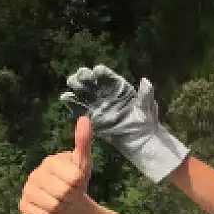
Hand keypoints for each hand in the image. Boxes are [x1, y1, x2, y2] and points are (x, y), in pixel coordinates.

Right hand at [20, 117, 93, 213]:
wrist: (68, 205)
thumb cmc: (75, 182)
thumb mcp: (83, 163)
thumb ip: (83, 142)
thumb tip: (85, 118)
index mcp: (50, 161)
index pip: (74, 179)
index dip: (79, 185)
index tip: (76, 183)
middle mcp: (35, 173)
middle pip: (63, 193)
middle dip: (71, 197)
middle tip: (68, 195)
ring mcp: (27, 189)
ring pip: (53, 206)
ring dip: (61, 209)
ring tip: (61, 202)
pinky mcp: (23, 205)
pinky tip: (49, 210)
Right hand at [59, 64, 188, 182]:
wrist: (141, 140)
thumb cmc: (146, 121)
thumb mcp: (148, 106)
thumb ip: (146, 94)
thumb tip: (146, 81)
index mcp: (118, 88)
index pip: (107, 77)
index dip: (101, 73)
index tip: (97, 72)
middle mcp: (106, 94)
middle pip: (92, 81)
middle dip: (85, 76)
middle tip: (81, 76)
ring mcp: (97, 105)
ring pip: (83, 93)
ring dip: (76, 86)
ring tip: (71, 82)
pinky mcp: (92, 118)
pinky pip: (80, 109)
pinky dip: (72, 103)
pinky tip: (65, 97)